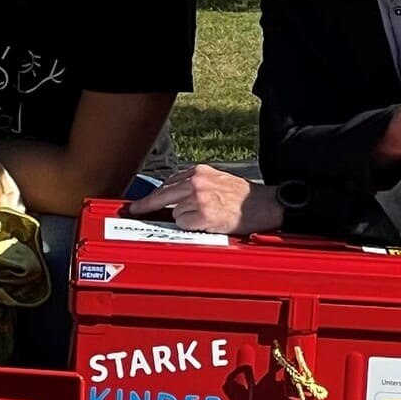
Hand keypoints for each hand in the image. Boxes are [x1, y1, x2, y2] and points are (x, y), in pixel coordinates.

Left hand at [127, 165, 284, 234]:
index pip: (167, 183)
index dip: (155, 195)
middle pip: (162, 195)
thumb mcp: (217, 179)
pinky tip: (205, 225)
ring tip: (202, 219)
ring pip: (174, 212)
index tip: (143, 201)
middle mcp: (196, 182)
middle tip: (135, 210)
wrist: (266, 204)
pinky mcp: (204, 215)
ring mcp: (199, 198)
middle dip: (146, 205)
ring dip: (182, 219)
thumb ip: (195, 185)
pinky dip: (191, 228)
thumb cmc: (244, 196)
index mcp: (199, 171)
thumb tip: (173, 196)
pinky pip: (184, 225)